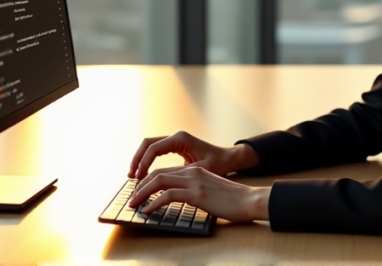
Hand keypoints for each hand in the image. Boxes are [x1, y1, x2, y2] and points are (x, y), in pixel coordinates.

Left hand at [126, 165, 270, 222]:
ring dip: (142, 194)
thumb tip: (175, 199)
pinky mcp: (197, 194)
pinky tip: (148, 211)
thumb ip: (193, 190)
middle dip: (140, 187)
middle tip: (132, 199)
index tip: (138, 192)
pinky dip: (154, 203)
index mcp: (195, 170)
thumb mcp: (209, 190)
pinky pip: (168, 196)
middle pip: (157, 174)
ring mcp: (194, 182)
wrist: (249, 200)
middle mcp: (192, 172)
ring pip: (159, 182)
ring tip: (134, 205)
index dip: (147, 181)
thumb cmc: (232, 199)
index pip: (164, 172)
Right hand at [127, 131, 258, 179]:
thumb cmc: (218, 164)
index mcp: (181, 139)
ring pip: (149, 146)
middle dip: (137, 159)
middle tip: (131, 177)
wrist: (229, 159)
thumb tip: (162, 183)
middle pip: (147, 144)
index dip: (143, 164)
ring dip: (140, 160)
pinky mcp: (175, 146)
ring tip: (133, 176)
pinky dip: (147, 160)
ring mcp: (175, 140)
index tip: (138, 178)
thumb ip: (181, 174)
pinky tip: (144, 174)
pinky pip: (155, 151)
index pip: (154, 149)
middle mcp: (176, 137)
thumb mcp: (200, 171)